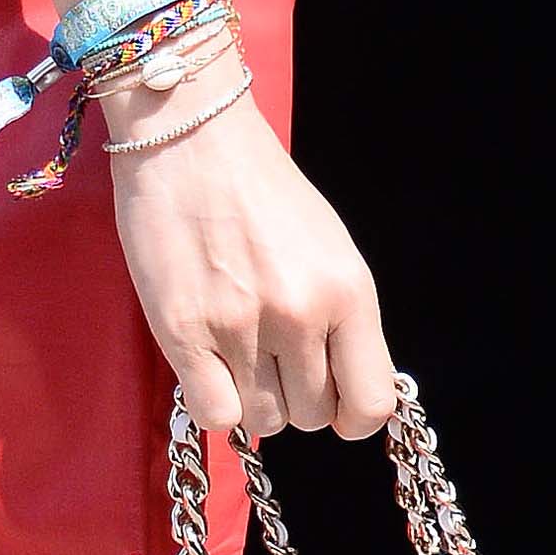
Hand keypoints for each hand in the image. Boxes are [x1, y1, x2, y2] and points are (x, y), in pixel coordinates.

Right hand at [109, 76, 398, 442]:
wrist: (189, 133)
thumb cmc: (261, 186)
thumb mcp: (329, 244)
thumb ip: (344, 317)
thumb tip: (350, 389)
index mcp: (347, 289)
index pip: (372, 404)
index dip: (352, 413)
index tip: (333, 396)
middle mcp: (300, 313)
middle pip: (313, 416)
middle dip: (295, 392)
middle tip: (272, 348)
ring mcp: (240, 326)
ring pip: (264, 421)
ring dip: (253, 394)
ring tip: (237, 343)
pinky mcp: (183, 332)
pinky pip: (217, 416)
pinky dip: (216, 399)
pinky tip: (209, 361)